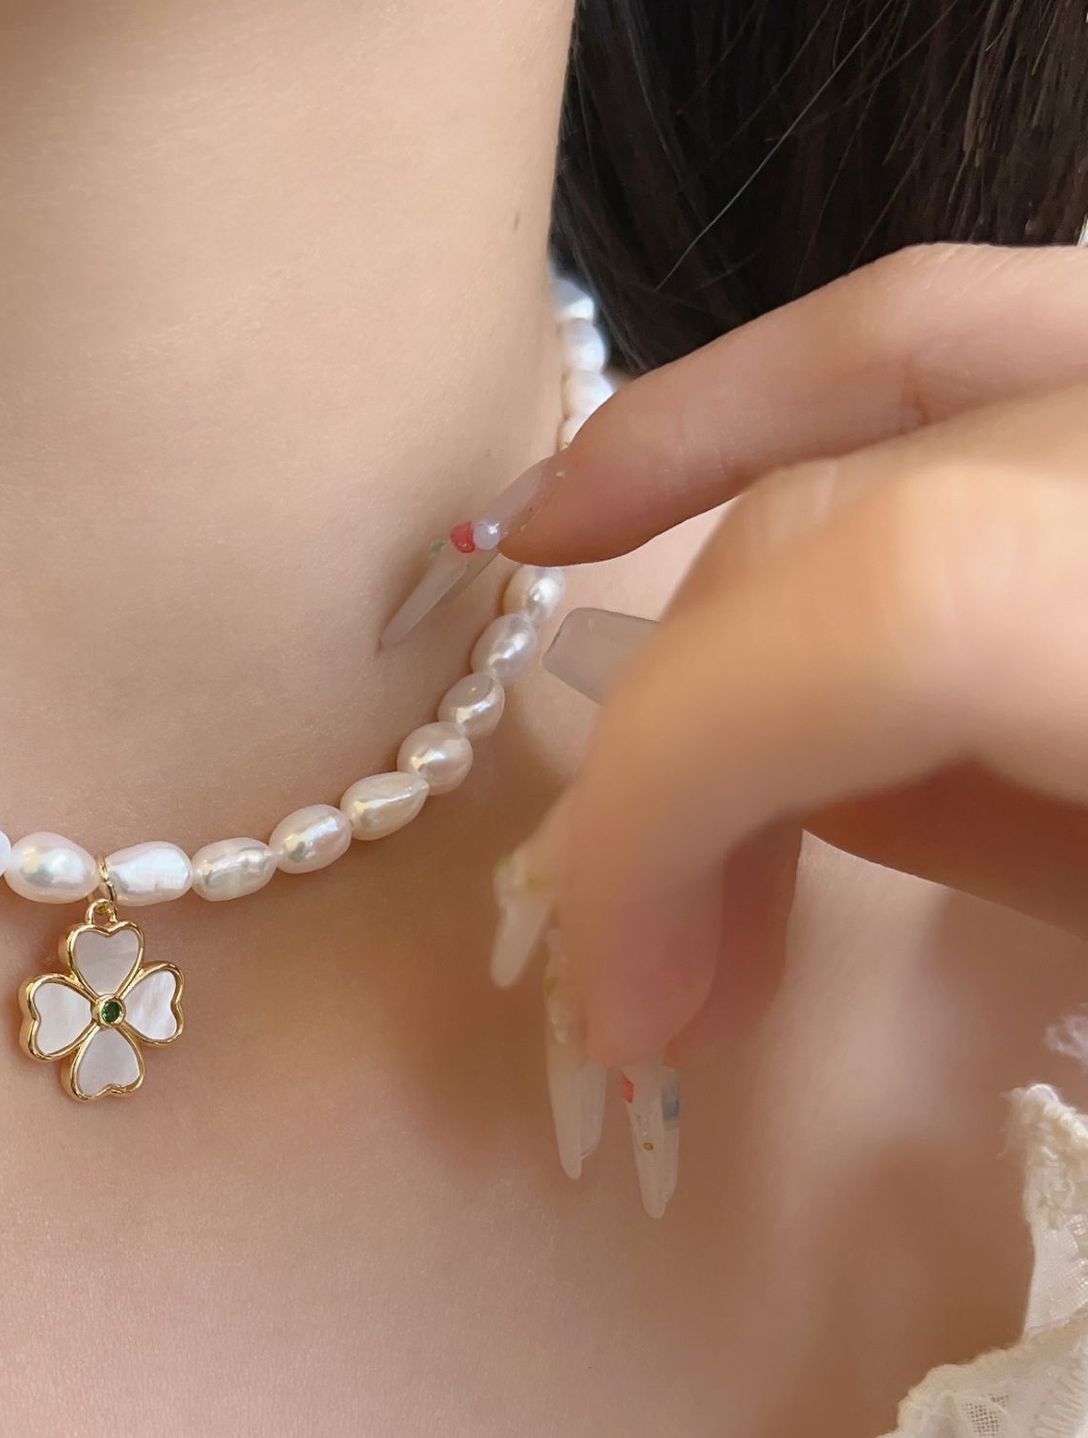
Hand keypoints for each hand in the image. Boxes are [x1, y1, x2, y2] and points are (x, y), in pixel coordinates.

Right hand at [509, 243, 1087, 1072]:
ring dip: (676, 514)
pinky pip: (946, 319)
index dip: (682, 807)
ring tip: (550, 643)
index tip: (634, 1003)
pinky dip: (777, 384)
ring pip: (871, 371)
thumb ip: (1000, 849)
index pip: (876, 617)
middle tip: (655, 966)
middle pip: (838, 531)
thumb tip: (774, 814)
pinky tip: (622, 470)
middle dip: (681, 762)